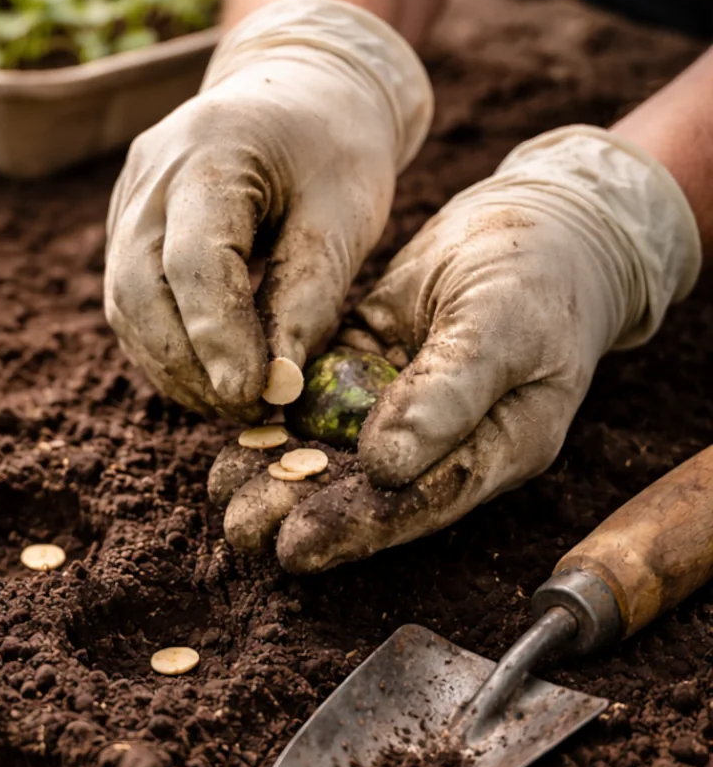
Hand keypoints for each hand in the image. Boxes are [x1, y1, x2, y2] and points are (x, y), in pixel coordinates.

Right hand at [104, 0, 431, 420]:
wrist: (298, 89)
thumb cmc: (334, 148)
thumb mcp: (344, 214)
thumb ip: (310, 298)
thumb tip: (277, 388)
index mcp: (209, 149)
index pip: (192, 261)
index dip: (217, 337)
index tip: (253, 395)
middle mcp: (149, 174)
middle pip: (137, 290)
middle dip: (187, 365)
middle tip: (242, 413)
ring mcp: (127, 201)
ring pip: (124, 306)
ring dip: (171, 369)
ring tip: (230, 406)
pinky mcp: (125, 230)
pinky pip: (129, 304)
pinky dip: (165, 351)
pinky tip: (208, 379)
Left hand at [211, 126, 701, 571]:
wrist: (543, 220)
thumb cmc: (540, 269)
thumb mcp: (504, 323)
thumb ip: (447, 392)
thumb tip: (384, 467)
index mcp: (495, 449)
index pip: (419, 503)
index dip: (356, 528)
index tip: (295, 546)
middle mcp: (443, 444)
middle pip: (365, 490)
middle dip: (300, 509)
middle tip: (240, 528)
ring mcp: (402, 411)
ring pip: (333, 451)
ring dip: (277, 472)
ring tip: (222, 490)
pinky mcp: (368, 373)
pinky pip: (317, 405)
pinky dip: (278, 421)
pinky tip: (235, 436)